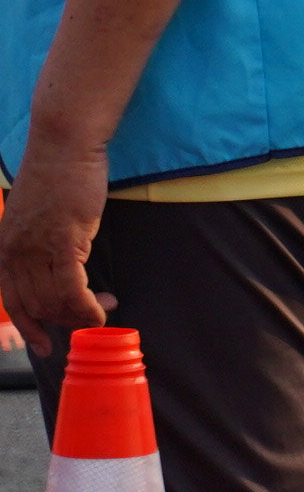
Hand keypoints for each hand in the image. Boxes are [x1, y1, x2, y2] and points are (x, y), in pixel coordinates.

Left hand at [1, 145, 111, 357]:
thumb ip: (36, 242)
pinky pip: (73, 289)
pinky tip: (103, 308)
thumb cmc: (56, 174)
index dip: (29, 327)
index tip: (44, 345)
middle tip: (92, 316)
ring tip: (105, 307)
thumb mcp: (33, 215)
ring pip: (55, 301)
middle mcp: (13, 254)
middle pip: (36, 305)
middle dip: (64, 319)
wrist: (64, 146)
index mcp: (3, 248)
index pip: (11, 300)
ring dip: (82, 312)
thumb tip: (55, 266)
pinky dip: (88, 305)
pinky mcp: (62, 243)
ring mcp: (35, 250)